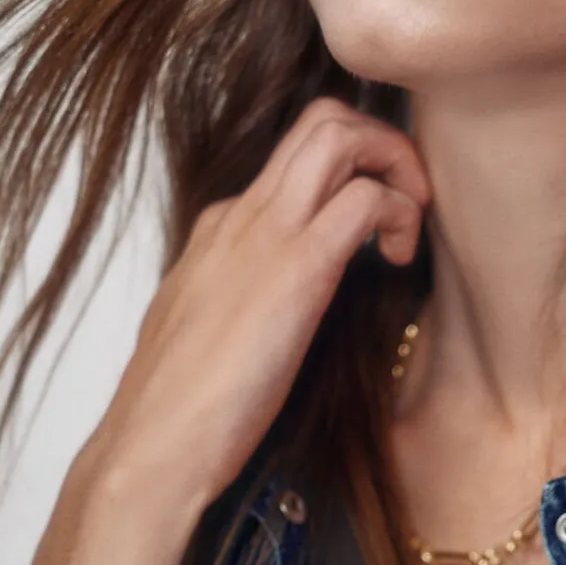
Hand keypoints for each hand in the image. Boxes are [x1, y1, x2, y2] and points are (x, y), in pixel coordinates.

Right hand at [82, 96, 430, 510]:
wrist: (155, 443)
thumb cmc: (183, 409)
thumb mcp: (211, 336)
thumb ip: (241, 306)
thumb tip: (274, 315)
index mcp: (221, 229)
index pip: (294, 159)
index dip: (350, 173)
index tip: (376, 223)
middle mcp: (242, 215)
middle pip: (320, 121)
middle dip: (382, 141)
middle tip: (411, 200)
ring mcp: (265, 234)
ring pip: (339, 134)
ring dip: (395, 162)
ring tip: (411, 223)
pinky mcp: (297, 268)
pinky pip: (365, 198)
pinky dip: (400, 213)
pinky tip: (398, 260)